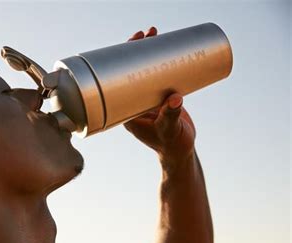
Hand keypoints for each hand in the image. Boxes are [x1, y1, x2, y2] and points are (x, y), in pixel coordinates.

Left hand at [124, 27, 195, 164]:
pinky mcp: (159, 97)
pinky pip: (156, 75)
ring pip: (143, 70)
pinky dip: (159, 61)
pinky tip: (164, 48)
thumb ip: (170, 116)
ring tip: (154, 33)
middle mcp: (132, 102)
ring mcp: (145, 99)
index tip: (132, 43)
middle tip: (145, 34)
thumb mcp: (169, 130)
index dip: (123, 60)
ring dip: (147, 52)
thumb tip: (175, 98)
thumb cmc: (171, 145)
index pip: (119, 79)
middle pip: (130, 71)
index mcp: (126, 110)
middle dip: (135, 50)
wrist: (180, 151)